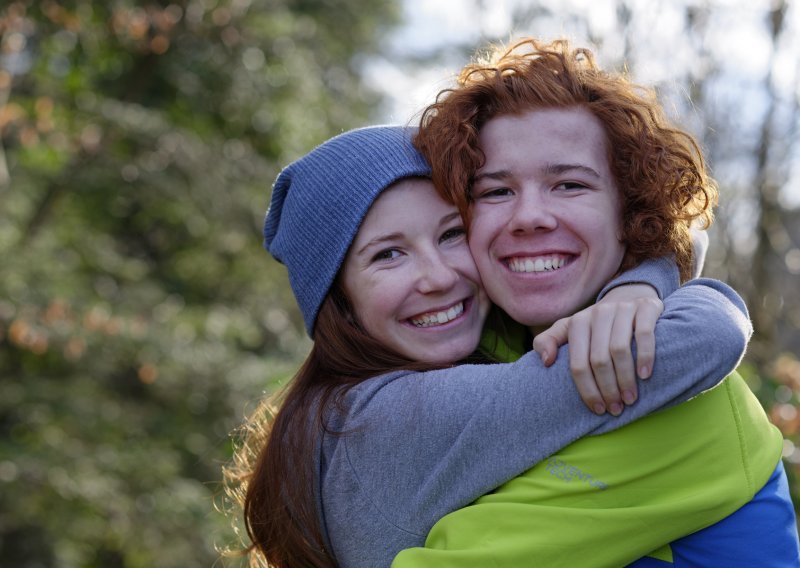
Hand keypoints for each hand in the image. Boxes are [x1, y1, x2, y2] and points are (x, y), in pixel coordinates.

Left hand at [533, 285, 662, 415]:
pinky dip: (645, 357)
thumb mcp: (569, 329)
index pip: (578, 363)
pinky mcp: (646, 307)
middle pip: (599, 359)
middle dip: (607, 389)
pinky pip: (644, 335)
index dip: (587, 389)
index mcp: (577, 323)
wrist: (629, 295)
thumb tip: (545, 361)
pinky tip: (645, 376)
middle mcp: (599, 313)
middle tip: (616, 409)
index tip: (597, 409)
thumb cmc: (596, 324)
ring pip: (620, 349)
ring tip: (630, 399)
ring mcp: (623, 308)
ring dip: (625, 379)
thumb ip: (548, 341)